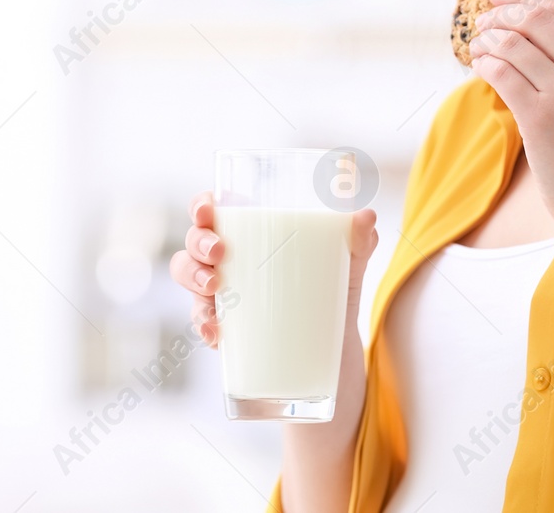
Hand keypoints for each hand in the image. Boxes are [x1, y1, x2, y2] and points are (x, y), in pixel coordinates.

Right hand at [170, 191, 378, 349]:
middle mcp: (227, 259)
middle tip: (220, 253)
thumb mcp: (348, 264)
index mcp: (250, 232)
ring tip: (215, 286)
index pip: (211, 209)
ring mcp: (221, 294)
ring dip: (193, 278)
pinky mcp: (223, 328)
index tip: (208, 210)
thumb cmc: (332, 289)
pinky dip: (203, 325)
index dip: (200, 205)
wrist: (334, 348)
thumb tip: (366, 216)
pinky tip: (215, 330)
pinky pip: (201, 322)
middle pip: (193, 241)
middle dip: (197, 243)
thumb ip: (358, 240)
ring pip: (188, 277)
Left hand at [467, 0, 553, 235]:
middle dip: (502, 13)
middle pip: (535, 19)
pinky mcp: (540, 118)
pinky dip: (484, 64)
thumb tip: (535, 29)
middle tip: (483, 19)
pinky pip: (501, 74)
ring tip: (478, 46)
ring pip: (513, 43)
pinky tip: (479, 67)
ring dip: (488, 39)